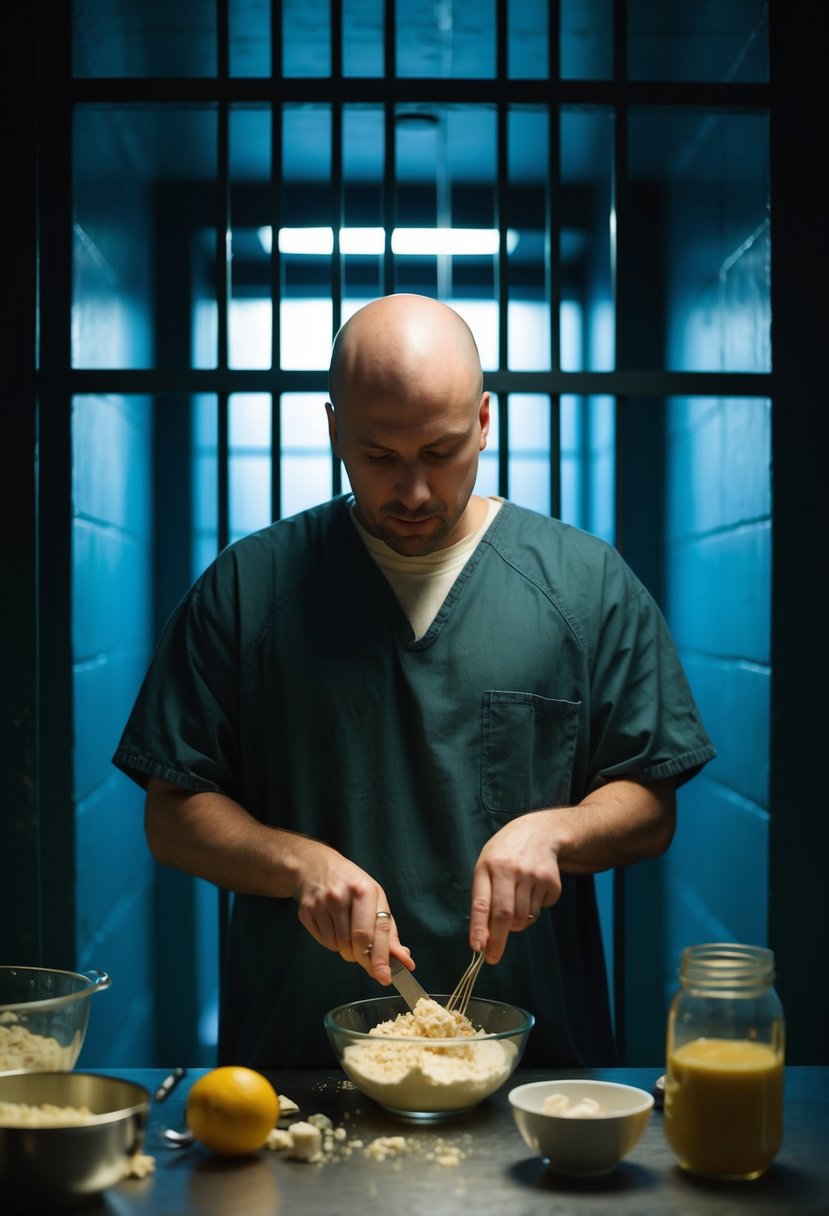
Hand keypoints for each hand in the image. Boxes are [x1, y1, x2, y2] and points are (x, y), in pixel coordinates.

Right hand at [292, 840, 409, 981]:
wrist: (315, 866)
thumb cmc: (352, 885)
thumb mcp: (375, 899)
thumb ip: (389, 932)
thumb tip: (405, 961)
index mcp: (364, 890)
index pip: (373, 932)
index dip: (380, 958)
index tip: (385, 977)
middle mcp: (341, 895)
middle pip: (355, 943)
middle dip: (364, 958)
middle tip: (367, 959)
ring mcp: (320, 903)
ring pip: (338, 946)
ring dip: (347, 950)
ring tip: (348, 931)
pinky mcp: (305, 911)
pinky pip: (324, 942)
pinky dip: (332, 943)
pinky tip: (333, 926)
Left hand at [468, 811, 563, 963]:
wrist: (539, 832)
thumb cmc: (505, 855)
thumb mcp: (487, 866)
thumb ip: (483, 897)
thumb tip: (483, 937)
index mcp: (489, 865)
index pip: (482, 902)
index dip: (479, 928)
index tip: (477, 949)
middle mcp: (511, 870)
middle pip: (504, 915)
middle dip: (497, 941)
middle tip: (492, 957)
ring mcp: (533, 875)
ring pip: (523, 918)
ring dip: (517, 923)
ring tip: (515, 903)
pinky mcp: (552, 882)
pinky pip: (540, 911)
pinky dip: (534, 910)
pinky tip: (532, 891)